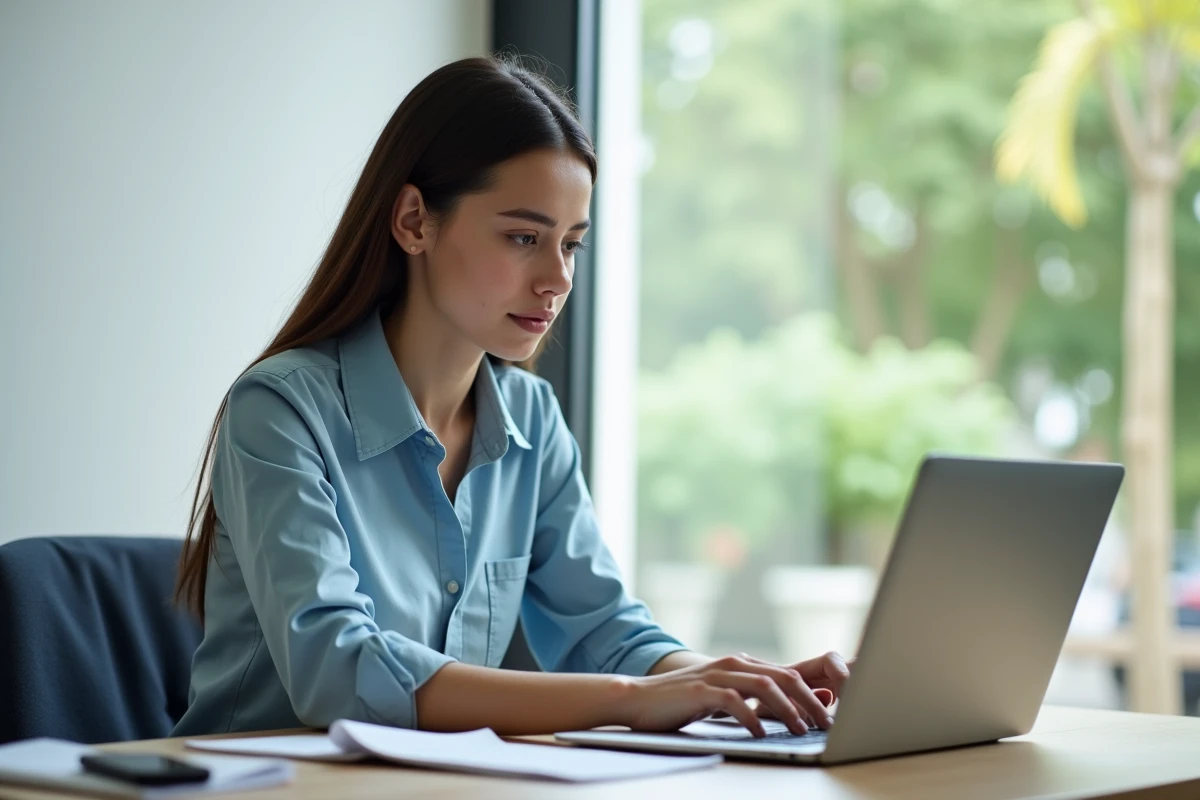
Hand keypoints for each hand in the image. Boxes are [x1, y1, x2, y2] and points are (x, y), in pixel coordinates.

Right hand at [613, 653, 842, 737]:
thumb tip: (791, 711)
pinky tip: (760, 732)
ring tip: (801, 729)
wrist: (637, 698)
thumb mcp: (722, 697)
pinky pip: (734, 701)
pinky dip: (751, 717)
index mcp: (740, 663)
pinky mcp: (700, 690)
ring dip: (787, 708)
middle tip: (826, 724)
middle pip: (782, 676)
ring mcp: (716, 674)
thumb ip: (751, 700)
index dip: (811, 694)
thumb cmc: (682, 702)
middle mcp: (732, 663)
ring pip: (764, 685)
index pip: (786, 673)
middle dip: (808, 701)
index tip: (829, 715)